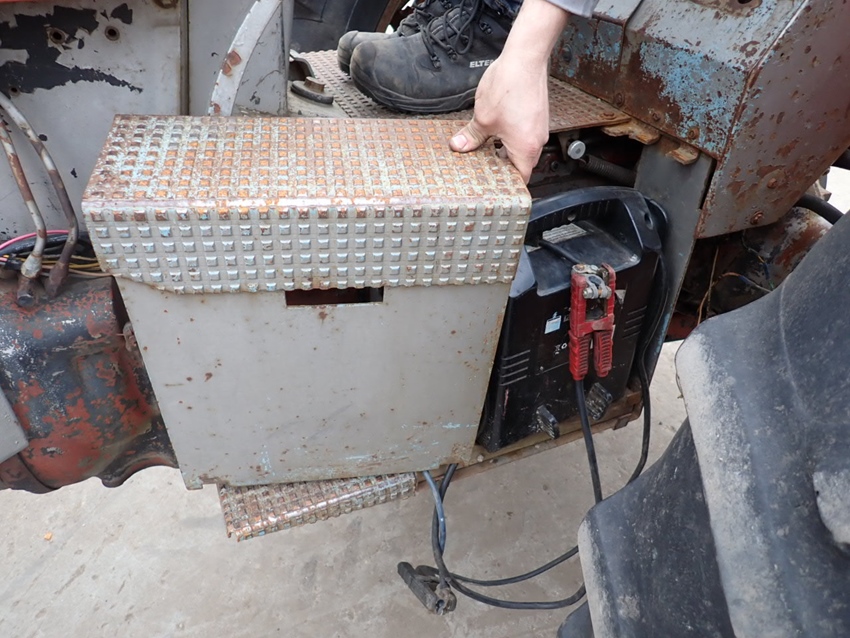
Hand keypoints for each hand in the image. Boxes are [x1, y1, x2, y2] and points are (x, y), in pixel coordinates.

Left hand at [448, 0, 569, 182]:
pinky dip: (511, 137)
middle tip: (483, 167)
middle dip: (501, 167)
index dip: (505, 185)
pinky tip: (497, 129)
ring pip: (522, 149)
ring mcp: (539, 128)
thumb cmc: (509, 86)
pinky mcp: (537, 116)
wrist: (525, 58)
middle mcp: (537, 141)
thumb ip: (471, 136)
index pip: (520, 179)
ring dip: (505, 150)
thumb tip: (459, 147)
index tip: (493, 187)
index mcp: (525, 149)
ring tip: (487, 147)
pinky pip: (524, 134)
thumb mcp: (482, 117)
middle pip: (520, 165)